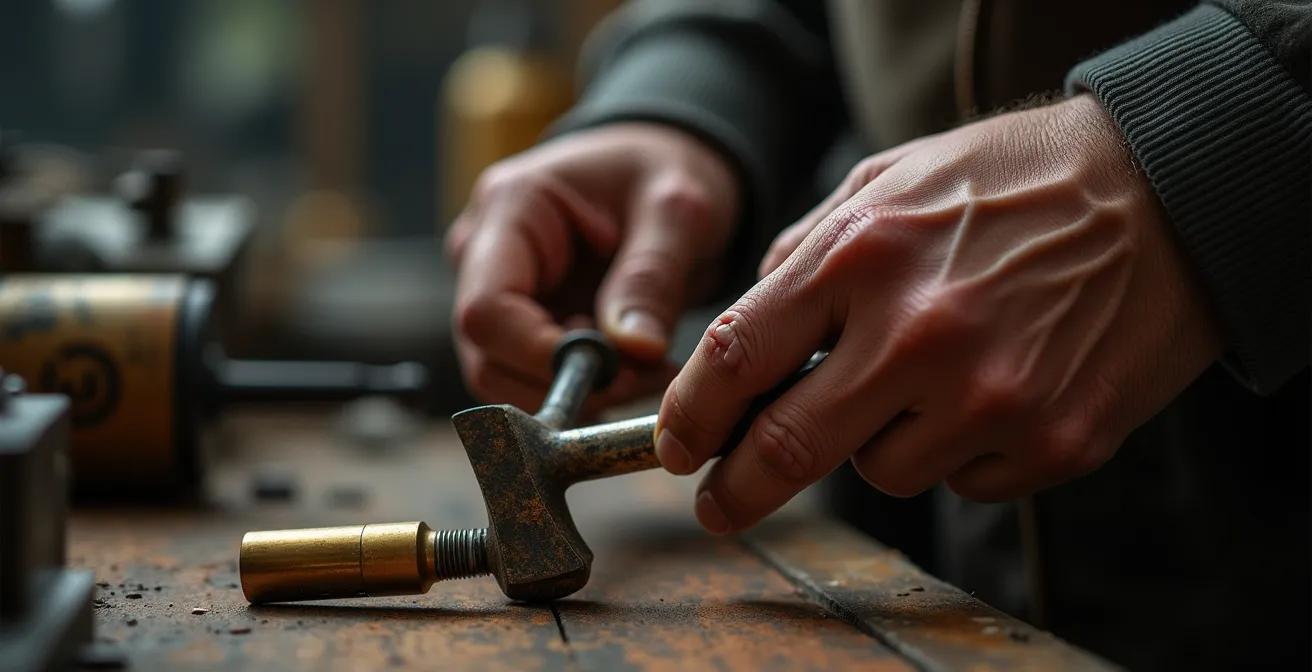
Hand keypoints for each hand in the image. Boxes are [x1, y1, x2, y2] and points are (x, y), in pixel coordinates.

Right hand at [448, 123, 740, 413]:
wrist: (659, 175)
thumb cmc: (665, 170)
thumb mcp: (676, 210)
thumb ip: (651, 275)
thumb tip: (633, 351)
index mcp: (509, 208)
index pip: (485, 310)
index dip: (538, 356)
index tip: (612, 373)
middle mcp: (482, 254)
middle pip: (488, 358)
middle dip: (566, 385)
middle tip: (646, 375)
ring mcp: (495, 292)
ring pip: (508, 381)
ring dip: (581, 396)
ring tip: (649, 367)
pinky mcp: (519, 324)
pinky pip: (534, 380)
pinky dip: (587, 392)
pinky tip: (636, 369)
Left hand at [653, 93, 1225, 534]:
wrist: (1165, 197)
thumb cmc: (1013, 183)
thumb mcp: (887, 181)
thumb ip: (804, 255)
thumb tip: (746, 333)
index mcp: (861, 257)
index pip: (732, 358)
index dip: (687, 417)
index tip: (677, 446)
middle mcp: (918, 335)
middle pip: (785, 450)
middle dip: (736, 488)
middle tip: (720, 501)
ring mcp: (990, 399)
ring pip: (880, 475)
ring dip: (877, 445)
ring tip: (927, 381)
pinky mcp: (1052, 444)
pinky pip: (963, 482)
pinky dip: (957, 451)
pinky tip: (990, 391)